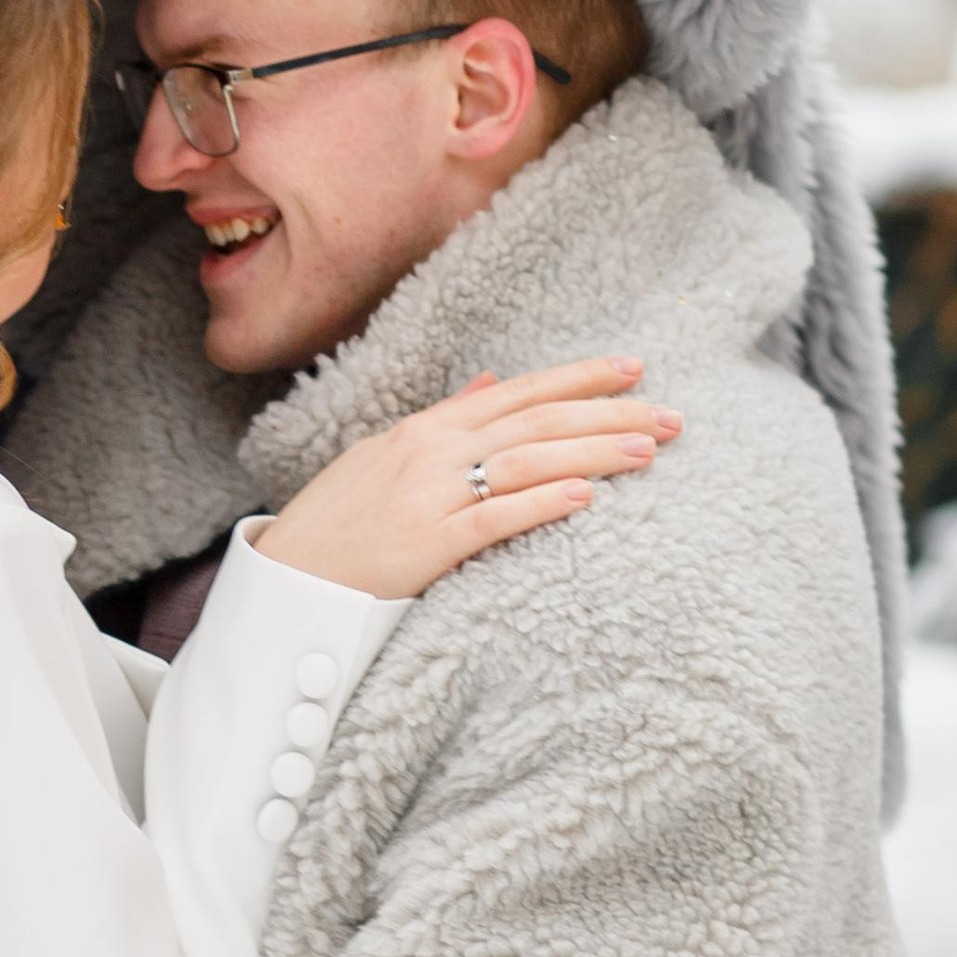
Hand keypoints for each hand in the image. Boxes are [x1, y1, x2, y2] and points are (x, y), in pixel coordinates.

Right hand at [254, 358, 679, 600]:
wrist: (286, 586)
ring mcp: (426, 496)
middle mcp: (430, 451)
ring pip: (524, 462)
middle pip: (535, 421)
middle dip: (608, 415)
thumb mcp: (383, 456)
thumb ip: (443, 419)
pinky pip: (491, 520)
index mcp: (425, 428)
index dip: (579, 378)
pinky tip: (584, 498)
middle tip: (671, 416)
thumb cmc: (336, 524)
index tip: (634, 370)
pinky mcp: (423, 546)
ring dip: (591, 453)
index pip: (518, 391)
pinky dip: (539, 505)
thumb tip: (490, 382)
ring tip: (647, 451)